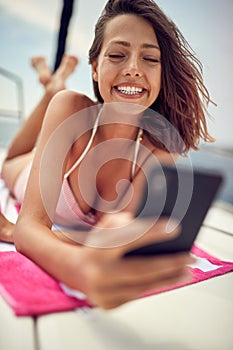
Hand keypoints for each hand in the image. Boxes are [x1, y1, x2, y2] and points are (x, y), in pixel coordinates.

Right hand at [66, 214, 194, 308]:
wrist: (72, 269)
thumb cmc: (94, 244)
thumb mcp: (104, 226)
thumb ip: (121, 221)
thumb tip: (144, 223)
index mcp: (97, 249)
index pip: (127, 238)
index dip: (152, 232)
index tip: (174, 228)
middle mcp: (98, 273)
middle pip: (141, 269)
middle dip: (170, 263)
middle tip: (190, 258)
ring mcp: (103, 292)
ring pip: (142, 286)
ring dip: (168, 278)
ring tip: (186, 271)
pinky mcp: (108, 304)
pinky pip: (136, 294)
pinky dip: (153, 286)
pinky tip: (167, 279)